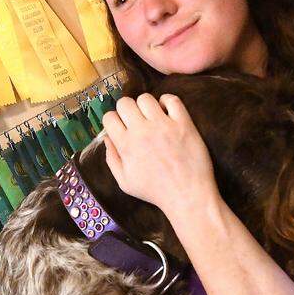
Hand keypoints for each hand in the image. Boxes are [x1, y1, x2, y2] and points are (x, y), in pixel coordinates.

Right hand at [101, 93, 218, 219]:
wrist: (186, 196)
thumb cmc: (155, 191)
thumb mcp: (125, 182)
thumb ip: (112, 159)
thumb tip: (107, 138)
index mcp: (126, 145)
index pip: (109, 117)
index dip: (113, 121)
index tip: (121, 127)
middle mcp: (142, 131)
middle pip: (124, 102)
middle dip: (126, 109)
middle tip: (135, 120)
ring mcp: (163, 125)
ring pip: (145, 98)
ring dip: (145, 105)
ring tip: (151, 116)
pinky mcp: (183, 124)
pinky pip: (172, 100)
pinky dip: (167, 101)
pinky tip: (167, 111)